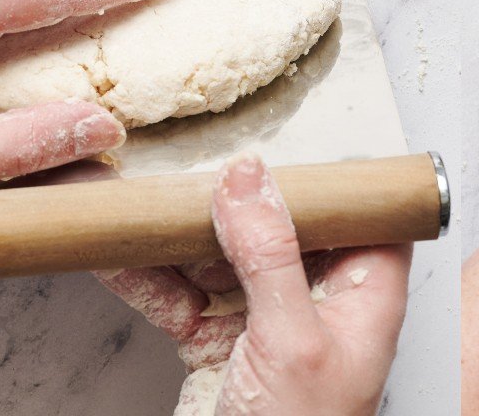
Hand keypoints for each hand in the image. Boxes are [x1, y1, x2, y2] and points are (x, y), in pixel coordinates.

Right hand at [100, 155, 411, 415]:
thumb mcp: (293, 340)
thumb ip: (272, 253)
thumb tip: (251, 177)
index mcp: (364, 292)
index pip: (359, 210)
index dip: (327, 173)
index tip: (283, 136)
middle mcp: (317, 298)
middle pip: (276, 223)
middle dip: (227, 194)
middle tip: (185, 160)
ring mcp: (264, 320)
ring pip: (217, 253)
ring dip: (172, 229)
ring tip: (134, 195)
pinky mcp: (217, 343)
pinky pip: (177, 294)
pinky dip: (144, 274)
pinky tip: (114, 249)